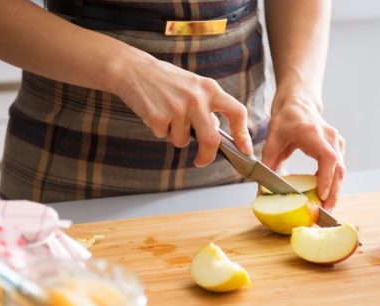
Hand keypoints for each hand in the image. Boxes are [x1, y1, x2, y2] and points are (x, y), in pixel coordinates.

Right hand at [113, 52, 252, 166]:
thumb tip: (215, 129)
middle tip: (201, 161)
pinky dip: (159, 130)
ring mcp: (177, 109)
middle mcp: (197, 99)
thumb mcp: (193, 86)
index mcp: (210, 89)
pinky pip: (163, 136)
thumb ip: (207, 106)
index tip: (245, 149)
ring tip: (166, 114)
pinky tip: (154, 113)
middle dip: (207, 156)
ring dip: (174, 135)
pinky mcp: (159, 117)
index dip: (243, 134)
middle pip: (211, 140)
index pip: (237, 112)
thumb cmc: (165, 80)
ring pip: (182, 141)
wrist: (134, 70)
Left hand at [261, 94, 345, 209]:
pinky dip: (333, 183)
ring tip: (326, 210)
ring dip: (335, 191)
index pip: (327, 158)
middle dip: (333, 193)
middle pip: (338, 168)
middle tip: (325, 213)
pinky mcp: (338, 147)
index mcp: (313, 133)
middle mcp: (329, 137)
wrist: (298, 104)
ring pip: (341, 170)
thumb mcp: (271, 141)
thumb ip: (267, 165)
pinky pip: (338, 168)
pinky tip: (325, 197)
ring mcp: (337, 142)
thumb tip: (262, 191)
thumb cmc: (284, 121)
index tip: (323, 195)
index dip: (326, 178)